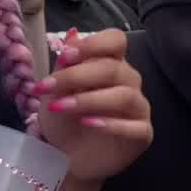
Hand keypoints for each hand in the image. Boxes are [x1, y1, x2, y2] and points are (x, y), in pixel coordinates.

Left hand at [30, 28, 151, 180]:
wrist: (64, 155)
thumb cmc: (62, 118)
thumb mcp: (54, 90)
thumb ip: (64, 65)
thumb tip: (71, 35)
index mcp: (109, 64)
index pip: (116, 40)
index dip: (94, 44)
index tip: (66, 55)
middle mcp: (129, 82)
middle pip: (114, 69)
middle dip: (77, 76)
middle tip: (47, 87)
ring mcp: (139, 108)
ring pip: (125, 96)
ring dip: (88, 100)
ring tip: (60, 107)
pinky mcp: (142, 134)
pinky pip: (136, 126)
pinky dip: (111, 124)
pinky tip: (89, 123)